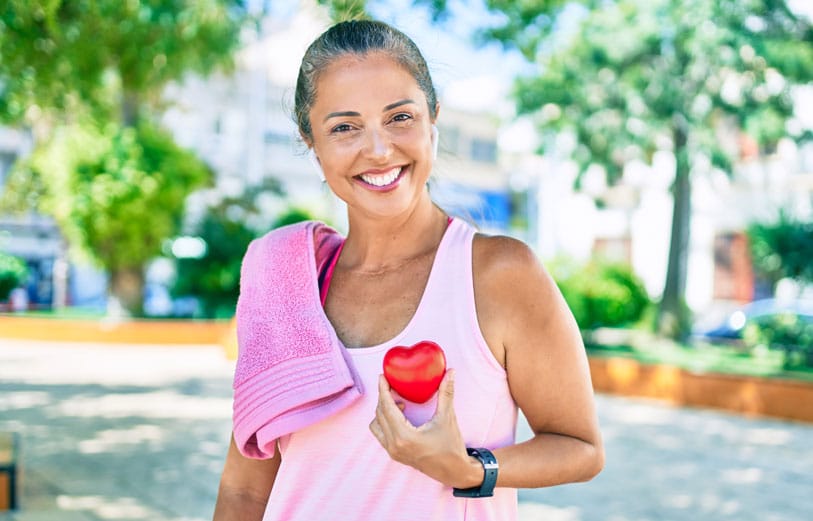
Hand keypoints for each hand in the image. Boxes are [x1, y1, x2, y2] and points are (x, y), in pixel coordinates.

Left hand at [369, 369, 482, 487]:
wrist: (454, 472)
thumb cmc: (451, 447)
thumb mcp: (448, 418)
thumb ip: (446, 393)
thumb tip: (451, 372)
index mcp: (405, 437)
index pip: (387, 408)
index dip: (383, 390)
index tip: (382, 376)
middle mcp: (394, 445)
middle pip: (380, 414)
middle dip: (383, 397)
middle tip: (391, 384)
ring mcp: (393, 452)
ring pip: (376, 425)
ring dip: (383, 411)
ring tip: (400, 402)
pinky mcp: (395, 455)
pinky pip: (381, 434)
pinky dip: (385, 421)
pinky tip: (401, 415)